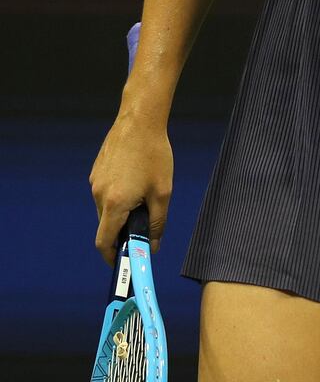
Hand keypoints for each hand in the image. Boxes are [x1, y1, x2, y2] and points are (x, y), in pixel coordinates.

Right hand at [89, 111, 173, 266]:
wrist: (140, 118)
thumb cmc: (154, 154)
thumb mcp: (162, 192)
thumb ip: (156, 224)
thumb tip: (151, 247)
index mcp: (114, 204)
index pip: (104, 243)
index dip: (112, 257)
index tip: (123, 262)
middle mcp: (98, 194)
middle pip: (106, 226)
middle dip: (122, 231)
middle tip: (143, 225)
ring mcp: (95, 181)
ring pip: (106, 208)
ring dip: (121, 211)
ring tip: (143, 193)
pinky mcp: (96, 170)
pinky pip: (105, 192)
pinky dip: (117, 195)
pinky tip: (135, 179)